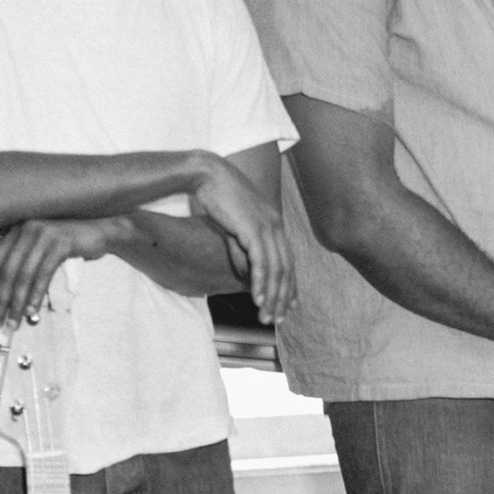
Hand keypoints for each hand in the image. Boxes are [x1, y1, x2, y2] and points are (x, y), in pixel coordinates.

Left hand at [0, 219, 119, 326]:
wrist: (100, 231)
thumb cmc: (66, 244)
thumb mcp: (37, 248)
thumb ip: (15, 258)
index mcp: (15, 231)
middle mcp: (25, 230)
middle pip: (7, 271)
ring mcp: (44, 235)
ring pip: (24, 275)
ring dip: (17, 303)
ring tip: (13, 323)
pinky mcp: (62, 243)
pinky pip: (44, 274)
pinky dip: (37, 294)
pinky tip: (33, 311)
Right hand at [192, 153, 295, 323]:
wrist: (205, 173)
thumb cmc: (215, 197)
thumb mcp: (231, 228)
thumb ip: (240, 251)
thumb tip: (246, 274)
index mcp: (273, 223)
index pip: (287, 261)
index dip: (289, 285)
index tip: (287, 306)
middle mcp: (276, 225)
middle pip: (286, 269)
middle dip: (282, 297)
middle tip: (278, 319)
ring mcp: (267, 226)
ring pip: (276, 269)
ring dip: (271, 295)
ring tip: (266, 316)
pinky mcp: (254, 228)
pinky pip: (262, 262)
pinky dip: (261, 282)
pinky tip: (257, 299)